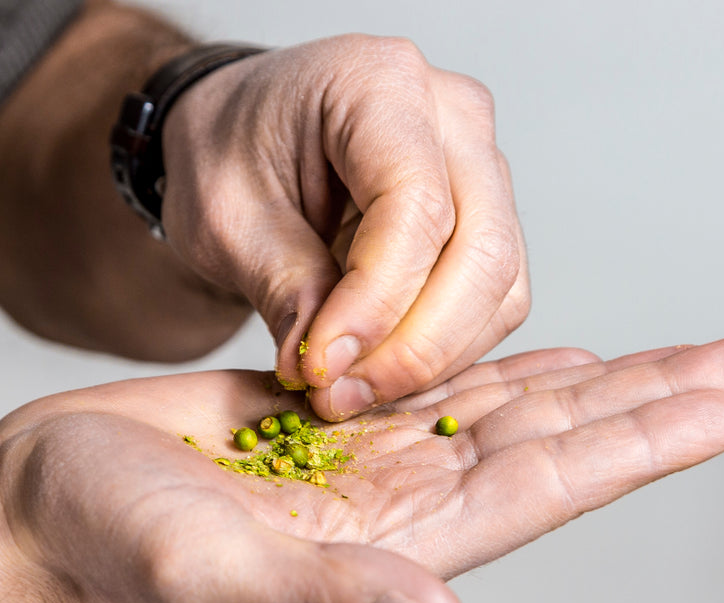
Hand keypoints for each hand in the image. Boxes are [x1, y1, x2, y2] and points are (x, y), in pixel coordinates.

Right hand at [0, 337, 723, 602]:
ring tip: (672, 355)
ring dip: (594, 379)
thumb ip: (328, 599)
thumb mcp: (214, 574)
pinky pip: (438, 383)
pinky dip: (501, 364)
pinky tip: (546, 354)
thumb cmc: (112, 541)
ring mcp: (367, 455)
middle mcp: (397, 498)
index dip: (638, 446)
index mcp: (389, 538)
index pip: (544, 487)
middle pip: (553, 440)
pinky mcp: (330, 413)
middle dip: (650, 403)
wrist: (50, 495)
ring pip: (507, 406)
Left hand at [162, 35, 529, 419]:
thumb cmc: (226, 151)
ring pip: (500, 286)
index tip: (320, 368)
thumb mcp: (223, 216)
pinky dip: (444, 348)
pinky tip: (379, 368)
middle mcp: (452, 115)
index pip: (415, 206)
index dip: (375, 302)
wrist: (239, 136)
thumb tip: (329, 368)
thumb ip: (281, 283)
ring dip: (433, 357)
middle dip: (414, 347)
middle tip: (339, 397)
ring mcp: (479, 165)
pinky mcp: (483, 217)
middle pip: (482, 251)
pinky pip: (494, 299)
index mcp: (378, 84)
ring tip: (349, 388)